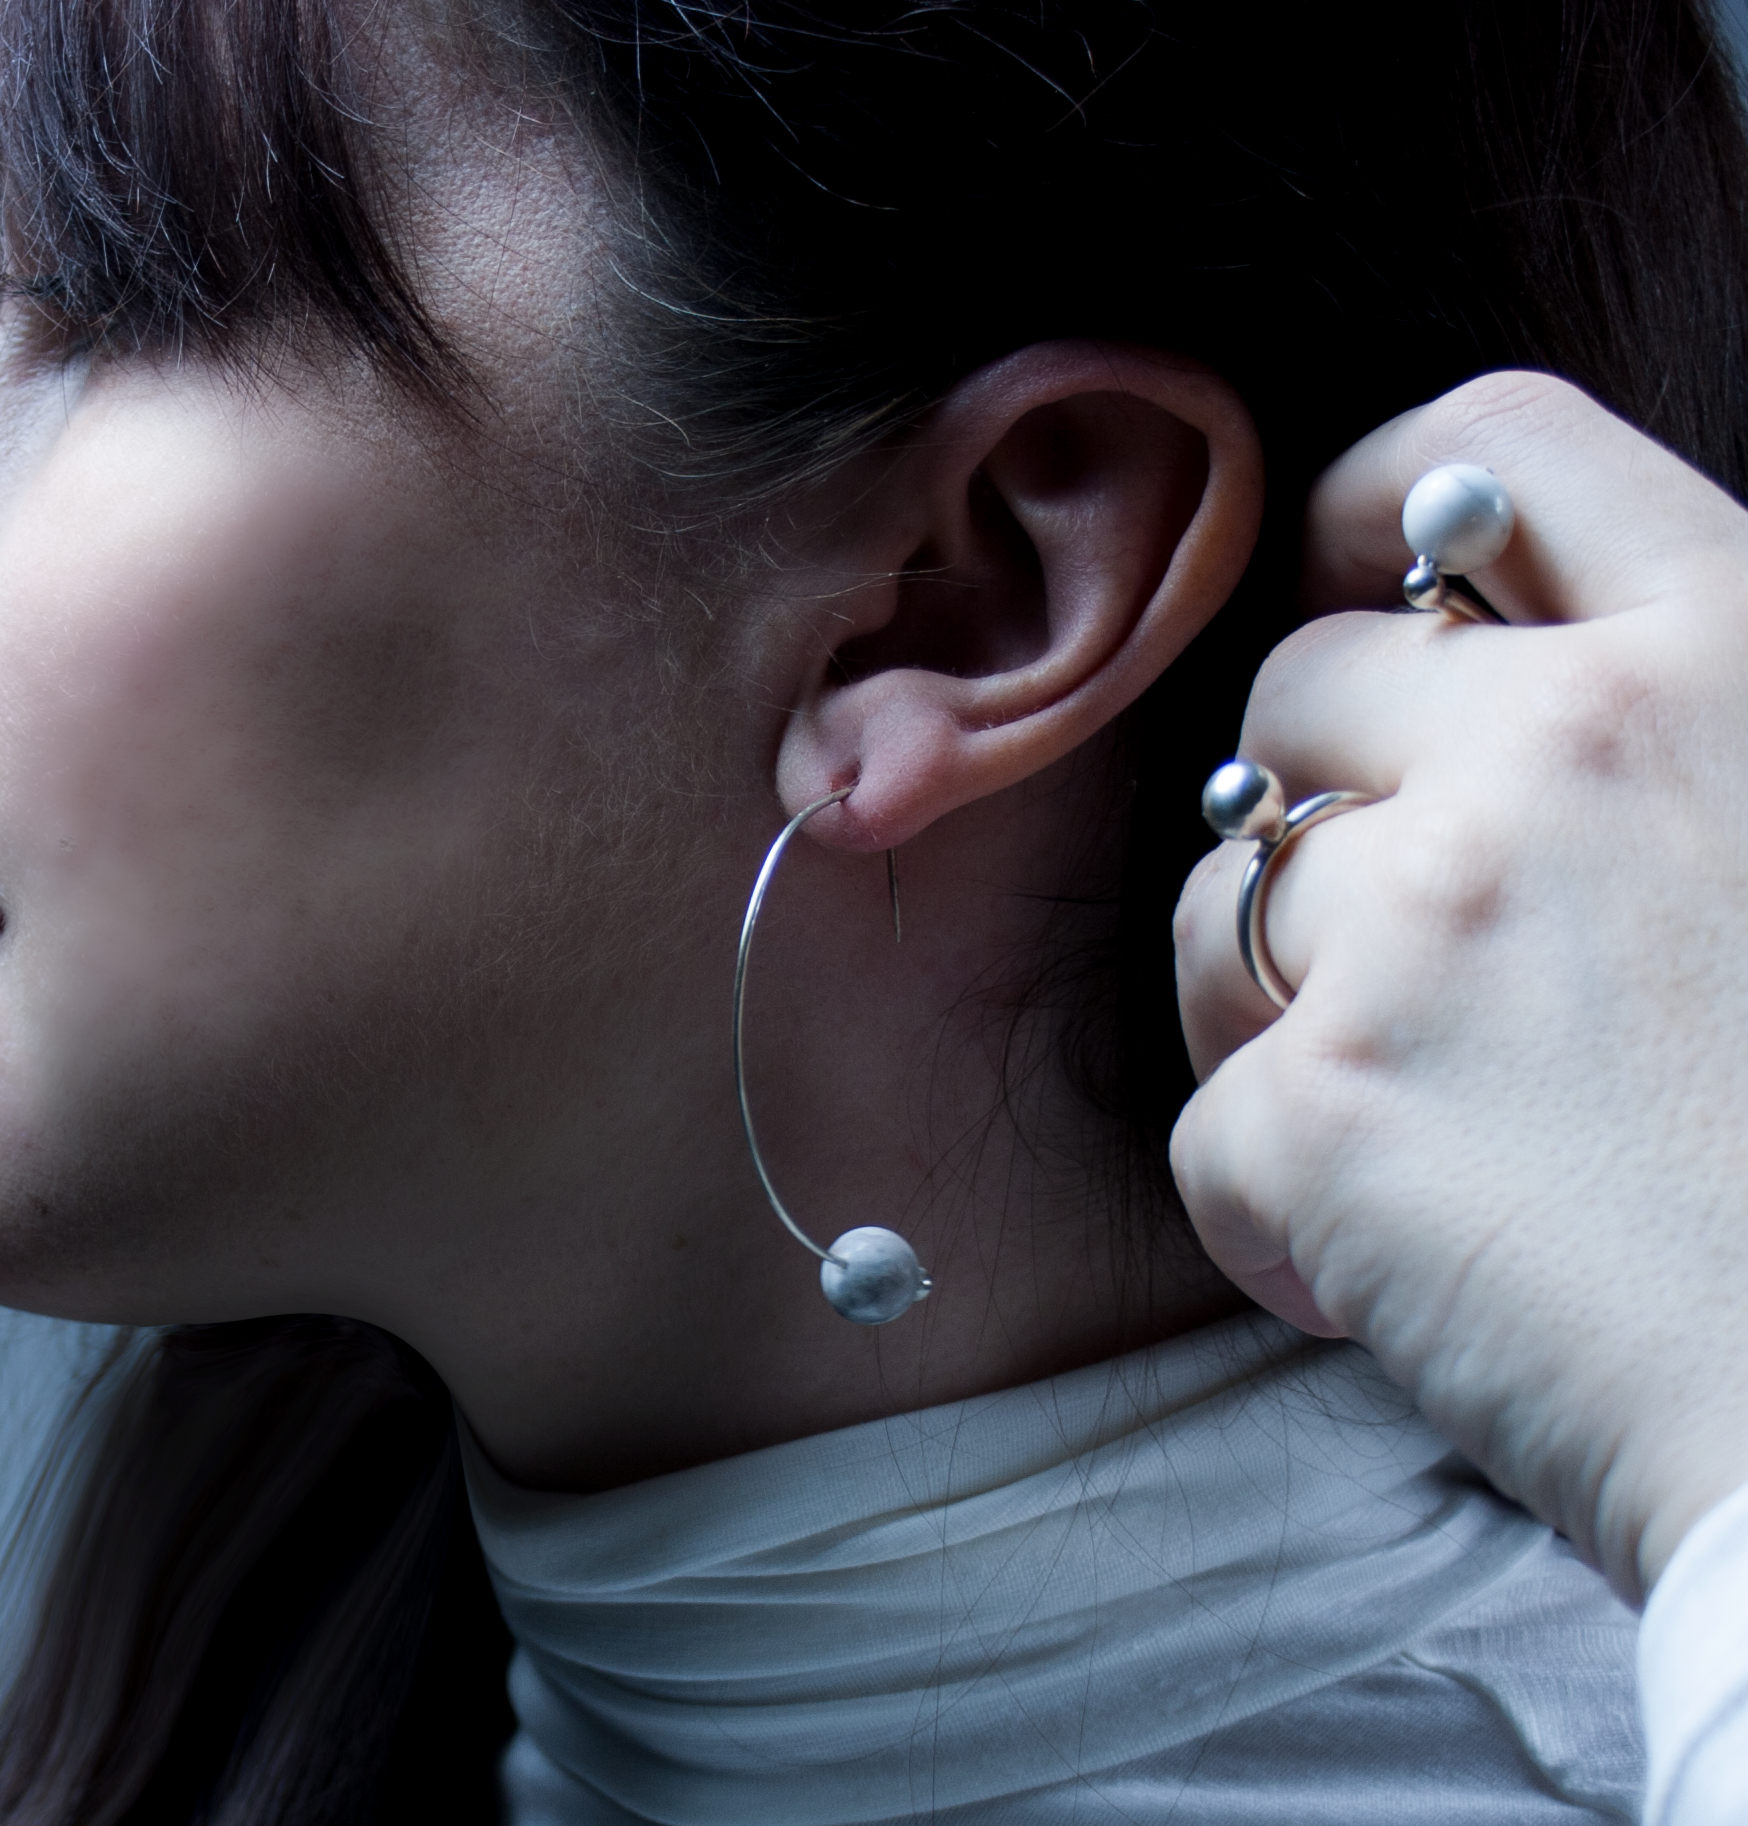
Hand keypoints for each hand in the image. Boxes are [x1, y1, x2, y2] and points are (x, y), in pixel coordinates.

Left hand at [1172, 372, 1747, 1604]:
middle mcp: (1560, 754)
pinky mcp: (1323, 1111)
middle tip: (1402, 948)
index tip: (1353, 580)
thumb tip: (1503, 677)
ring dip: (1272, 1005)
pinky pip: (1209, 1115)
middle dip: (1316, 807)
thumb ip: (1680, 726)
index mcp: (1724, 654)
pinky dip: (1274, 1196)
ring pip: (1217, 903)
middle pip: (1298, 695)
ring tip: (1403, 1122)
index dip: (1382, 507)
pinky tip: (1381, 1252)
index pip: (1490, 451)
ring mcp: (1423, 929)